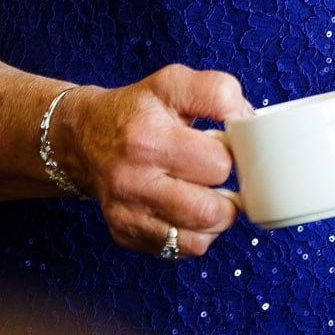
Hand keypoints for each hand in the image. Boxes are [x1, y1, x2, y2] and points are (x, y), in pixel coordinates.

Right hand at [54, 64, 251, 258]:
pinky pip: (180, 251)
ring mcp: (127, 213)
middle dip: (226, 193)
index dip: (231, 154)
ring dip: (214, 219)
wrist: (85, 137)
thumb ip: (217, 92)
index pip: (218, 162)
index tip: (224, 147)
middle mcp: (133, 180)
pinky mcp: (126, 235)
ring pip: (199, 239)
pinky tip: (187, 210)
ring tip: (206, 194)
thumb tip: (249, 122)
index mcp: (148, 138)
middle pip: (211, 210)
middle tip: (218, 176)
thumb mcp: (173, 83)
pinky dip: (194, 234)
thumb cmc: (137, 110)